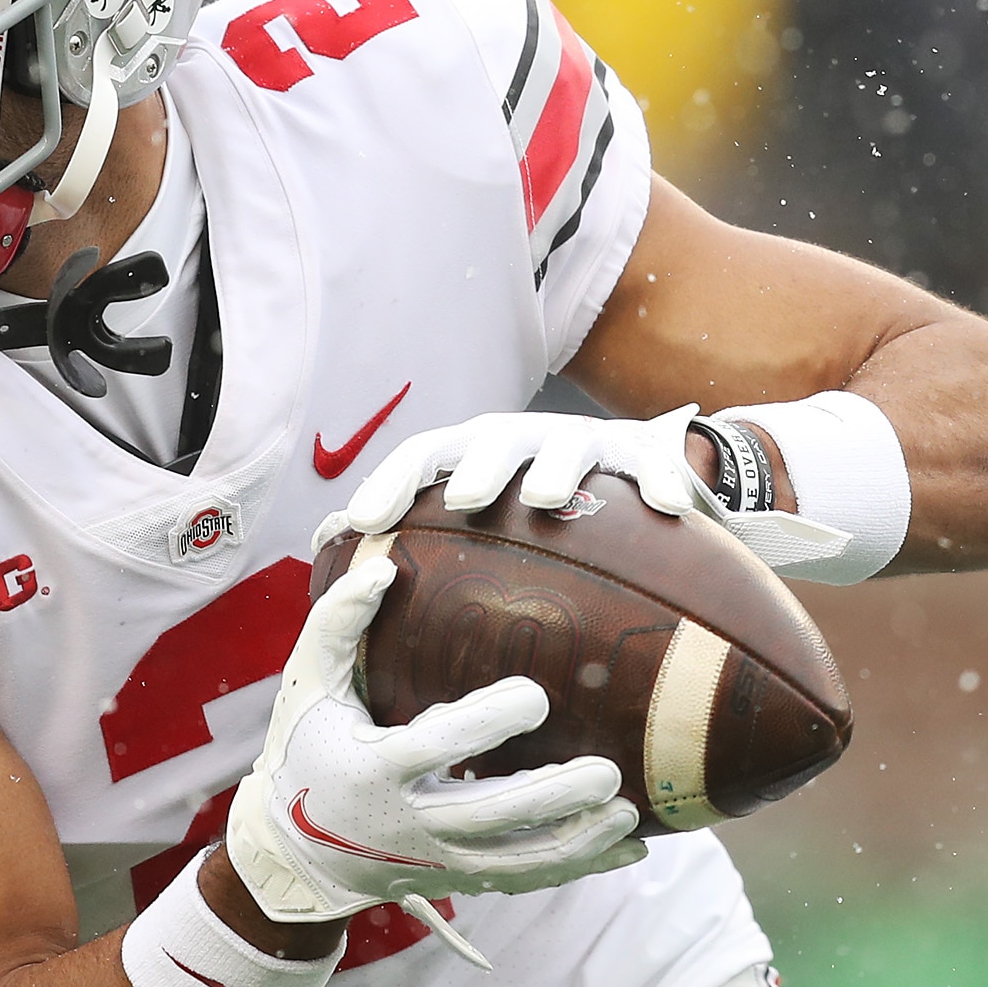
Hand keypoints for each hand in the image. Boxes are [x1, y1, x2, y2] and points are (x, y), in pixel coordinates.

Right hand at [225, 552, 645, 955]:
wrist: (294, 852)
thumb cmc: (306, 750)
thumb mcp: (308, 685)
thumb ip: (339, 624)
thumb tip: (385, 566)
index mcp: (373, 769)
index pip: (437, 747)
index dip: (487, 725)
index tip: (536, 695)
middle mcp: (408, 823)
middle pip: (490, 816)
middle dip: (552, 798)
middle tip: (607, 771)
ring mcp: (436, 859)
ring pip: (517, 860)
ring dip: (578, 841)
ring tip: (628, 813)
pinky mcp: (458, 880)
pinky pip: (525, 879)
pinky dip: (578, 867)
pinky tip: (626, 849)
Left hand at [317, 405, 705, 551]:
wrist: (616, 472)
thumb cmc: (521, 505)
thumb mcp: (469, 510)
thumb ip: (404, 527)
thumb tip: (318, 548)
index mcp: (470, 452)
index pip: (421, 455)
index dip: (390, 482)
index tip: (363, 520)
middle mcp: (522, 438)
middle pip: (492, 440)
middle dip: (474, 465)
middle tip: (460, 499)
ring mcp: (583, 443)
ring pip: (568, 446)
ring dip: (553, 467)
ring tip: (545, 496)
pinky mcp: (641, 456)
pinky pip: (653, 467)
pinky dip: (660, 482)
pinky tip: (669, 509)